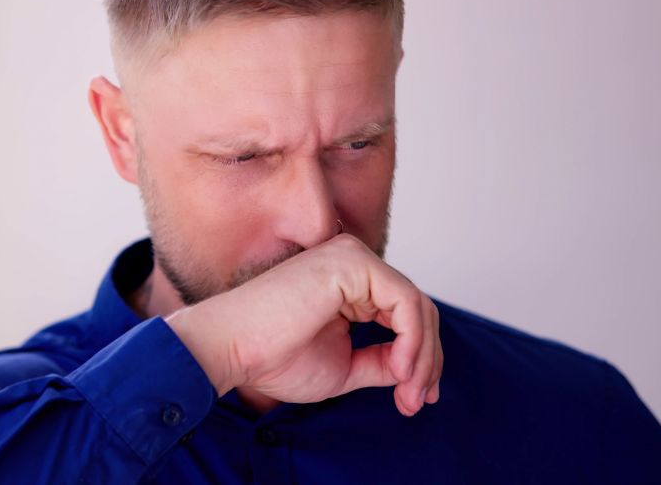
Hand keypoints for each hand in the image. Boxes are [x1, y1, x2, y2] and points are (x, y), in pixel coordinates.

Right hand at [165, 233, 441, 416]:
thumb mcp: (344, 367)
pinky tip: (400, 369)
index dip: (420, 359)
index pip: (402, 316)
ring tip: (408, 392)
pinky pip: (405, 301)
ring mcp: (353, 258)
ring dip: (422, 355)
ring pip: (417, 306)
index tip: (416, 400)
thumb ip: (381, 363)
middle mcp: (353, 264)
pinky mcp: (353, 263)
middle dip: (426, 360)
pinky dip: (412, 340)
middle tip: (417, 401)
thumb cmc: (273, 357)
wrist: (233, 349)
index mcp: (349, 283)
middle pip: (416, 310)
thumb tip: (415, 372)